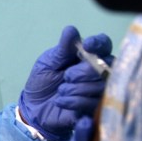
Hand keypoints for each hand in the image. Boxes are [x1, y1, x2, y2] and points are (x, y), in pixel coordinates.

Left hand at [18, 25, 112, 140]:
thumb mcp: (48, 63)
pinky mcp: (94, 110)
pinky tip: (61, 102)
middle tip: (67, 76)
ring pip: (101, 87)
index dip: (99, 44)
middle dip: (85, 71)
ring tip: (61, 91)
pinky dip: (76, 102)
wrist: (34, 107)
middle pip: (107, 67)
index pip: (104, 45)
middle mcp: (98, 73)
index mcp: (88, 57)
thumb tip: (71, 30)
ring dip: (78, 89)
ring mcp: (98, 92)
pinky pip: (95, 106)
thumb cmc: (43, 81)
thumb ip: (62, 49)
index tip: (88, 45)